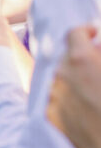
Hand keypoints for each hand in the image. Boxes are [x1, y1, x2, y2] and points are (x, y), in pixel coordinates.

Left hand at [46, 26, 100, 147]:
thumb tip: (96, 47)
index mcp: (80, 59)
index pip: (75, 33)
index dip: (86, 31)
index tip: (94, 34)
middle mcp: (60, 74)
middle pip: (66, 54)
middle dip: (81, 55)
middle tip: (96, 62)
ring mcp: (53, 97)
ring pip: (59, 76)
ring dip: (73, 75)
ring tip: (91, 87)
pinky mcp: (50, 116)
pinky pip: (56, 97)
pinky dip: (67, 95)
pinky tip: (83, 104)